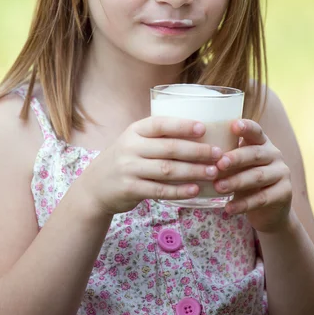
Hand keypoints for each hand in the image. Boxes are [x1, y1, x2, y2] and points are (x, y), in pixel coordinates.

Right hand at [80, 117, 219, 215]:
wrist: (95, 186)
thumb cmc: (126, 160)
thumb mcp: (135, 142)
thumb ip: (158, 137)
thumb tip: (200, 132)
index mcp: (134, 130)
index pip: (160, 124)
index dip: (182, 125)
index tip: (204, 128)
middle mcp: (130, 147)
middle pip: (169, 148)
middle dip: (197, 151)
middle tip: (218, 154)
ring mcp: (129, 168)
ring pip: (167, 169)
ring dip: (193, 171)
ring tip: (213, 172)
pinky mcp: (130, 189)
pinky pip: (159, 190)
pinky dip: (179, 190)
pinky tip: (195, 190)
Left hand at [214, 119, 292, 232]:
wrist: (269, 210)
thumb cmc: (246, 179)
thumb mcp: (238, 166)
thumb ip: (227, 157)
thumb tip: (199, 152)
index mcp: (262, 142)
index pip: (256, 131)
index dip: (246, 127)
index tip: (234, 124)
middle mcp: (275, 154)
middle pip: (255, 154)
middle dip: (236, 158)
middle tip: (219, 164)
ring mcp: (282, 173)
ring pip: (257, 176)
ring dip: (236, 182)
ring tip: (218, 188)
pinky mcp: (285, 193)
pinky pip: (261, 198)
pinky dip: (243, 204)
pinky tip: (228, 208)